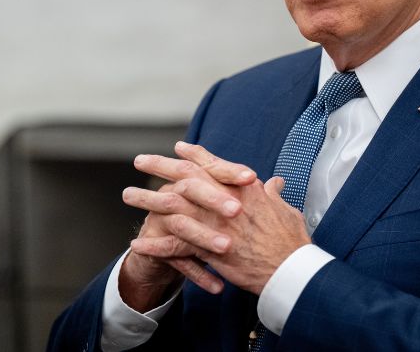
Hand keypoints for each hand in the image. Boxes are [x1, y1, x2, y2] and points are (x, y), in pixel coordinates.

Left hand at [129, 143, 311, 294]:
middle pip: (185, 177)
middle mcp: (225, 201)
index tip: (177, 148)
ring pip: (172, 207)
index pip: (213, 165)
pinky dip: (154, 245)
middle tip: (139, 160)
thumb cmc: (291, 241)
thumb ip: (273, 195)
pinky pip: (174, 245)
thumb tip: (273, 183)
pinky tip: (137, 244)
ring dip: (147, 200)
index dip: (194, 155)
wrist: (290, 270)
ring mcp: (214, 224)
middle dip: (160, 166)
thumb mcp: (285, 211)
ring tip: (128, 195)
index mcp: (244, 189)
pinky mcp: (208, 249)